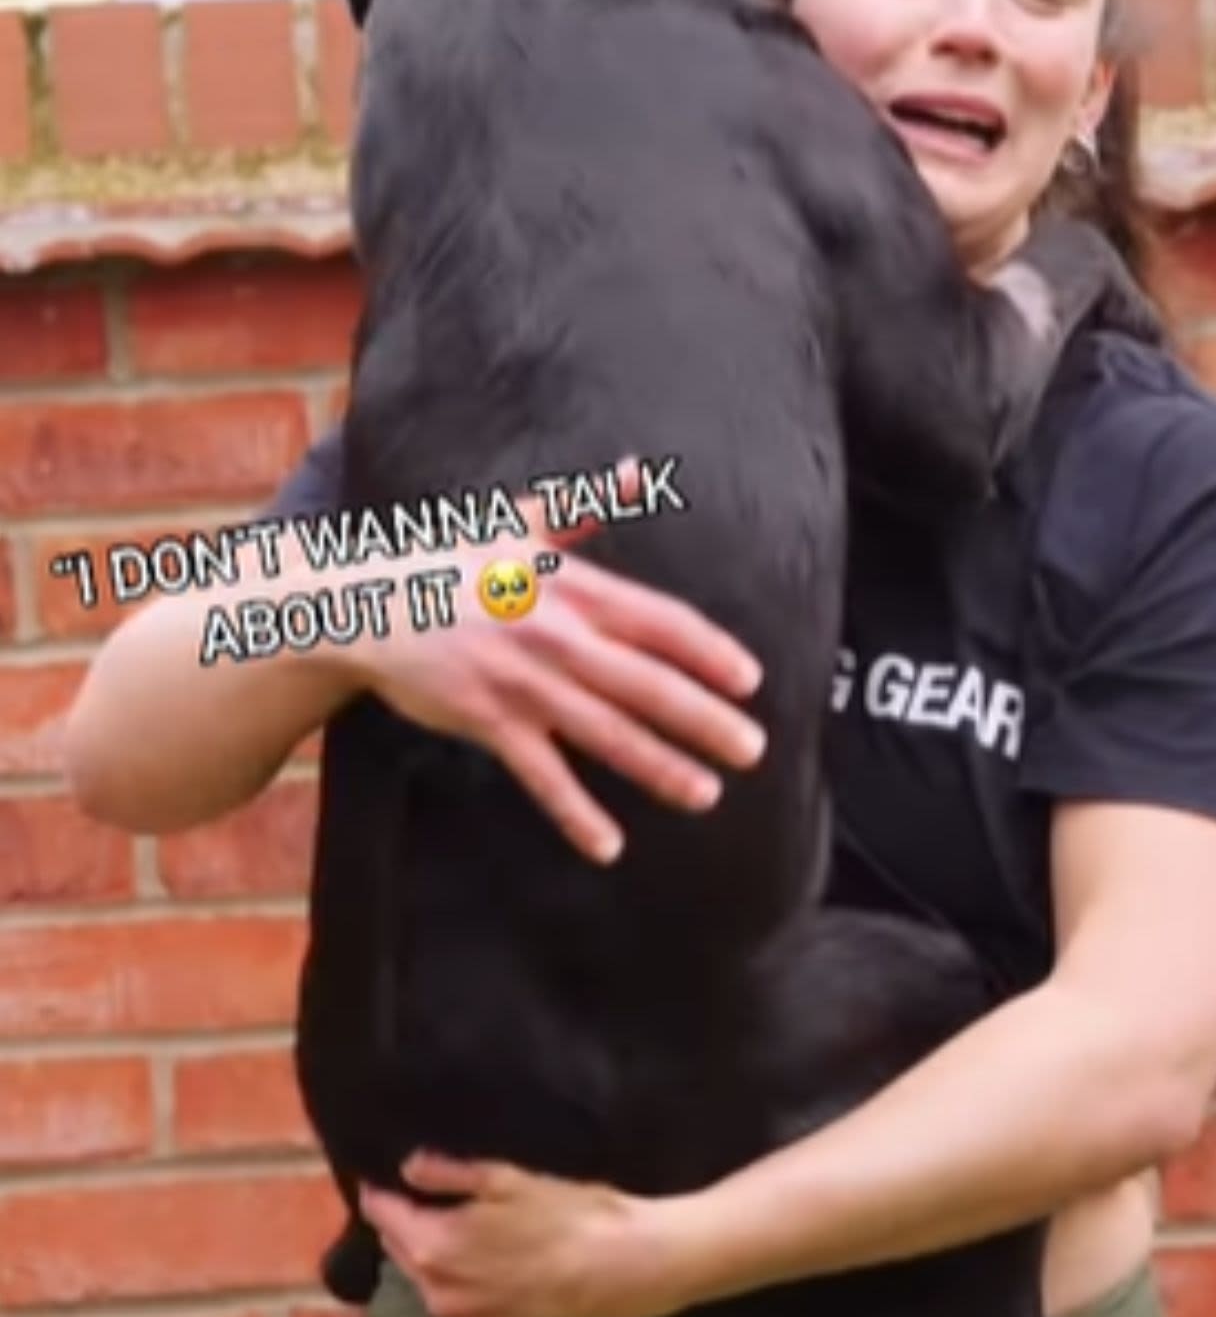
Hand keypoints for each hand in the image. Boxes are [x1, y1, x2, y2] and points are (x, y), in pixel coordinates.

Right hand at [333, 457, 768, 861]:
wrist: (361, 603)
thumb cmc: (448, 561)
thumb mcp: (519, 522)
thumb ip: (585, 507)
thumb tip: (637, 470)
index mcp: (572, 590)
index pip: (659, 622)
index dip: (708, 651)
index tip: (750, 679)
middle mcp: (557, 639)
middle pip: (646, 684)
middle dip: (703, 719)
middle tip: (753, 750)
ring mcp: (523, 685)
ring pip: (605, 733)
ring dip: (659, 767)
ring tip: (706, 794)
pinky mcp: (488, 722)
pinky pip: (541, 776)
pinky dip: (575, 813)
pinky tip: (609, 845)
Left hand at [362, 1150, 693, 1316]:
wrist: (622, 1268)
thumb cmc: (569, 1214)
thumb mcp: (509, 1180)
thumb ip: (449, 1173)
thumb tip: (407, 1167)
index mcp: (431, 1246)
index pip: (381, 1214)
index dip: (383, 1191)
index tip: (388, 1176)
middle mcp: (434, 1292)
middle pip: (400, 1249)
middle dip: (410, 1223)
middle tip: (435, 1200)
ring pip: (427, 1281)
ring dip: (435, 1257)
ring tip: (469, 1234)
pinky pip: (457, 1306)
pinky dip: (462, 1286)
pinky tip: (494, 1269)